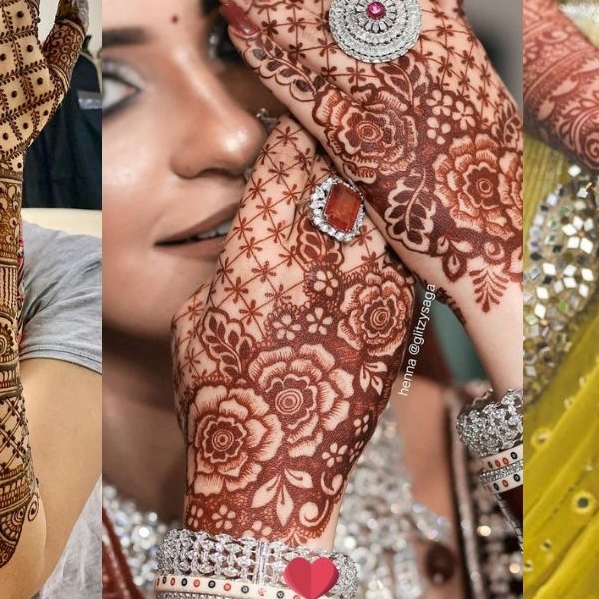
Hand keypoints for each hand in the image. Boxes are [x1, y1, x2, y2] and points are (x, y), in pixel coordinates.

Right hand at [172, 117, 414, 546]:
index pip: (283, 167)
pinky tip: (390, 233)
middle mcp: (317, 263)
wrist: (273, 472)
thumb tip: (249, 240)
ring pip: (380, 210)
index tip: (293, 126)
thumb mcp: (194, 322)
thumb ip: (225, 269)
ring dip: (372, 187)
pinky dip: (396, 240)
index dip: (290, 138)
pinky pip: (404, 259)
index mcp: (258, 255)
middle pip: (337, 177)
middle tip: (337, 135)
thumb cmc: (220, 399)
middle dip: (335, 150)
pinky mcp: (399, 322)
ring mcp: (366, 291)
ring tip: (369, 174)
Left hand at [198, 0, 520, 346]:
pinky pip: (302, 87)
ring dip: (261, 0)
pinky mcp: (356, 141)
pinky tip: (236, 31)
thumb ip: (459, 30)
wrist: (488, 240)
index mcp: (444, 43)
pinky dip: (266, 55)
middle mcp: (412, 60)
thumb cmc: (487, 173)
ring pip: (311, 34)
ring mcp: (383, 98)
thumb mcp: (486, 89)